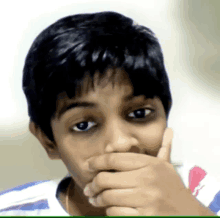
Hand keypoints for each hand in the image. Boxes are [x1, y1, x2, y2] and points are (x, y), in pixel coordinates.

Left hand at [83, 128, 212, 215]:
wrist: (188, 215)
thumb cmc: (172, 188)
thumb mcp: (167, 166)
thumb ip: (164, 148)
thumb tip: (169, 130)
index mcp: (150, 164)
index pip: (114, 159)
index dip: (97, 161)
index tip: (88, 164)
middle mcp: (147, 179)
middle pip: (106, 178)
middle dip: (93, 184)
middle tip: (89, 188)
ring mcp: (146, 199)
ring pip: (108, 196)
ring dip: (98, 199)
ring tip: (95, 198)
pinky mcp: (144, 216)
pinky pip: (115, 212)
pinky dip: (109, 211)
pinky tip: (110, 209)